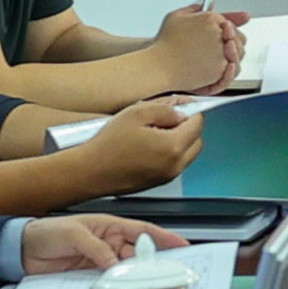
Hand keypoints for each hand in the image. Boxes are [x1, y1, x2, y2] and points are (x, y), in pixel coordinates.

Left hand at [22, 213, 160, 275]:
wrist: (21, 250)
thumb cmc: (45, 232)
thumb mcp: (73, 234)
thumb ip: (96, 249)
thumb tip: (115, 263)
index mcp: (108, 226)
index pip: (143, 231)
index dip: (164, 237)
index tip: (182, 245)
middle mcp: (109, 243)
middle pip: (139, 253)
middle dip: (156, 262)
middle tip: (170, 273)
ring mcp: (101, 259)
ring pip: (128, 269)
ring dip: (138, 277)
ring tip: (150, 286)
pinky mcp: (92, 274)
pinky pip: (112, 281)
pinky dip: (120, 287)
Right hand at [59, 96, 204, 192]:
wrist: (90, 172)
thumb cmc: (108, 145)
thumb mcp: (137, 113)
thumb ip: (166, 110)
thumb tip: (181, 113)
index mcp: (173, 147)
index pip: (197, 124)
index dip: (190, 111)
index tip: (181, 106)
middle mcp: (175, 165)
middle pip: (197, 141)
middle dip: (187, 127)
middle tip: (167, 118)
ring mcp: (167, 176)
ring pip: (186, 154)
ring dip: (179, 141)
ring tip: (153, 131)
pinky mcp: (157, 182)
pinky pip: (173, 164)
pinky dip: (168, 153)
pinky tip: (147, 145)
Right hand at [155, 2, 242, 93]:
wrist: (160, 66)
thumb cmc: (165, 43)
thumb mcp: (177, 16)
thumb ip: (196, 9)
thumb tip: (212, 5)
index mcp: (210, 18)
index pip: (230, 22)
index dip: (229, 30)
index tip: (226, 34)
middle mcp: (219, 33)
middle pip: (239, 37)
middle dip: (235, 42)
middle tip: (226, 47)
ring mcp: (221, 51)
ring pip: (239, 53)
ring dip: (234, 55)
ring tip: (222, 59)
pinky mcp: (221, 68)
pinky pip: (233, 68)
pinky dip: (230, 69)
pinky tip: (222, 68)